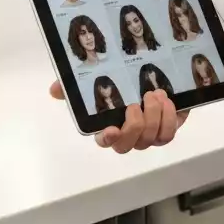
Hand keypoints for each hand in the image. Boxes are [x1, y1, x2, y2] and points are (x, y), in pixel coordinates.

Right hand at [49, 81, 188, 151]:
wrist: (160, 78)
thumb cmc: (126, 84)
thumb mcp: (102, 79)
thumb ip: (77, 85)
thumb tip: (54, 89)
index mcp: (110, 125)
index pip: (104, 141)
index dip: (106, 139)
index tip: (110, 129)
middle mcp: (128, 136)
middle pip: (127, 145)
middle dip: (134, 125)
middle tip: (137, 104)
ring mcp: (148, 136)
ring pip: (150, 139)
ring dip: (153, 116)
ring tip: (154, 95)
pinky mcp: (166, 129)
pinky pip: (167, 134)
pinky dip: (168, 119)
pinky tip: (166, 102)